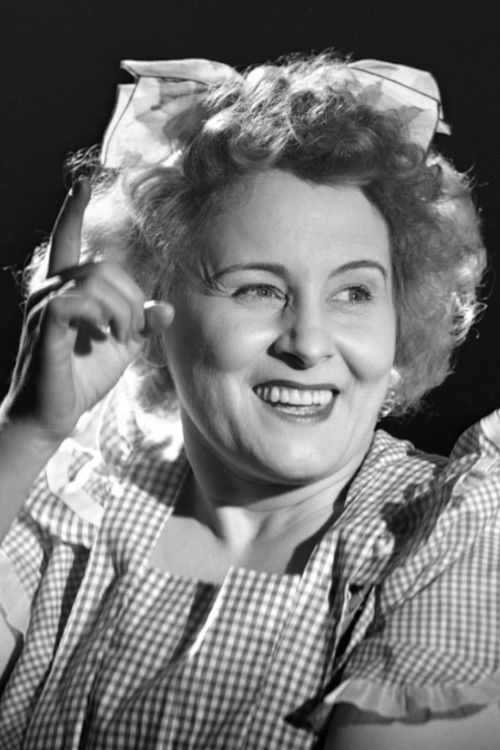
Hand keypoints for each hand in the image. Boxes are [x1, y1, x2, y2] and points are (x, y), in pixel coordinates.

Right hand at [4, 178, 173, 444]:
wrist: (53, 414)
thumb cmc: (83, 378)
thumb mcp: (121, 348)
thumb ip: (141, 325)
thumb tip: (168, 309)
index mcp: (67, 289)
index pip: (65, 240)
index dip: (71, 211)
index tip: (80, 182)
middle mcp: (51, 289)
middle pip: (104, 267)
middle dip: (132, 299)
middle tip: (131, 332)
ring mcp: (44, 305)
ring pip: (96, 280)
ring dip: (122, 310)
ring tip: (121, 337)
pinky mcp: (44, 323)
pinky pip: (79, 299)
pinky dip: (104, 316)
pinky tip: (106, 336)